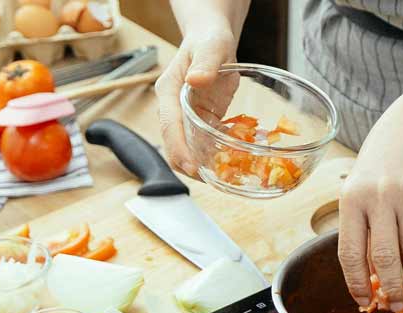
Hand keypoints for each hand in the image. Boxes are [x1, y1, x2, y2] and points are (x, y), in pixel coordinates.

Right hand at [155, 26, 236, 176]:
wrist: (212, 40)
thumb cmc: (209, 40)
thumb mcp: (210, 47)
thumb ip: (205, 63)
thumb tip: (197, 79)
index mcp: (169, 92)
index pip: (169, 126)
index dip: (179, 149)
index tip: (192, 168)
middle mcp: (174, 109)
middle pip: (174, 144)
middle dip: (189, 166)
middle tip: (213, 182)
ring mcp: (187, 117)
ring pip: (189, 149)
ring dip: (203, 165)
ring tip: (224, 180)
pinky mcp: (202, 121)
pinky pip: (205, 144)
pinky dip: (216, 156)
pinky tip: (232, 165)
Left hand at [338, 104, 402, 308]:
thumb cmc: (380, 160)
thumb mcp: (359, 189)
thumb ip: (363, 227)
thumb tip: (372, 273)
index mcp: (351, 198)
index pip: (350, 252)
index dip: (357, 282)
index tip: (363, 300)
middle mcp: (377, 197)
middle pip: (384, 257)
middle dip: (391, 288)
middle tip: (395, 305)